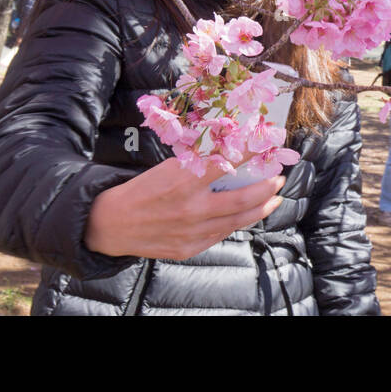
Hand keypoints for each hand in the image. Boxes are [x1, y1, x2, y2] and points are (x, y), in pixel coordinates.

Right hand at [85, 158, 285, 260]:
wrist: (112, 224)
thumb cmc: (142, 191)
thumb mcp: (168, 168)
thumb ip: (198, 164)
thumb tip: (229, 152)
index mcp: (184, 181)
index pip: (226, 163)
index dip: (249, 152)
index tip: (265, 143)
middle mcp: (192, 208)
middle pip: (242, 199)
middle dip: (266, 188)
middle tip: (279, 177)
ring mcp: (192, 231)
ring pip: (238, 220)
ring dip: (261, 208)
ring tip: (274, 198)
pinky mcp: (189, 248)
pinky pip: (221, 234)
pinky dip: (237, 222)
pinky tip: (247, 215)